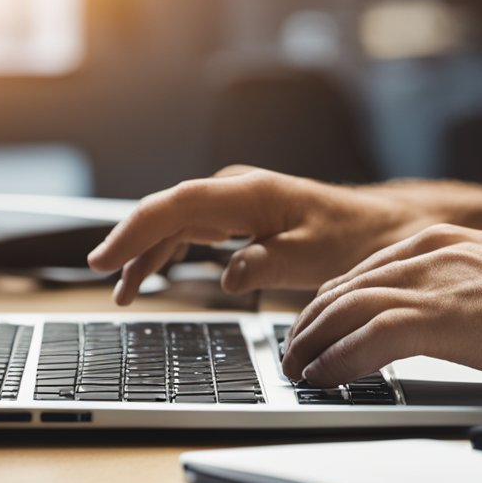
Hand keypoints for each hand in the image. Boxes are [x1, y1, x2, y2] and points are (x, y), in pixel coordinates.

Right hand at [87, 167, 439, 303]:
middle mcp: (235, 191)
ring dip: (145, 252)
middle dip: (129, 243)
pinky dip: (167, 252)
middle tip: (100, 276)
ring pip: (174, 223)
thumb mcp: (316, 257)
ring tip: (123, 290)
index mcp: (249, 195)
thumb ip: (269, 265)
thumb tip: (228, 275)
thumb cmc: (354, 239)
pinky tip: (152, 275)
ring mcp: (235, 202)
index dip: (134, 230)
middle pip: (165, 212)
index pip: (175, 206)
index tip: (105, 258)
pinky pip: (190, 231)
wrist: (381, 228)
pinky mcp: (240, 217)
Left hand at [281, 224, 481, 385]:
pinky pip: (369, 336)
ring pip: (345, 308)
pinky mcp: (442, 316)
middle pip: (343, 289)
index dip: (328, 306)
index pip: (362, 273)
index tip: (312, 330)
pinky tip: (325, 377)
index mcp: (439, 242)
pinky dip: (338, 359)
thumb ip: (454, 291)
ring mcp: (433, 282)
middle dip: (308, 326)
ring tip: (296, 371)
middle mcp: (427, 253)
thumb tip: (430, 324)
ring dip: (312, 344)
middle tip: (291, 355)